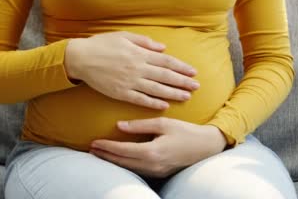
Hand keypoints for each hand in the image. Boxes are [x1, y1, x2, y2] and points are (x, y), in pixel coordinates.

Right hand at [64, 31, 199, 109]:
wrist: (80, 58)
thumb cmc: (101, 44)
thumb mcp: (124, 36)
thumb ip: (144, 42)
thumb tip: (162, 48)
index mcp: (139, 53)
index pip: (166, 61)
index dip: (181, 67)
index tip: (193, 72)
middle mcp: (137, 68)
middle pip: (165, 77)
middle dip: (183, 82)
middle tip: (197, 87)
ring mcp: (129, 82)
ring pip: (156, 90)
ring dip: (173, 94)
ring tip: (186, 97)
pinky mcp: (120, 93)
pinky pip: (140, 100)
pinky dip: (153, 103)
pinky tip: (164, 106)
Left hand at [89, 118, 227, 177]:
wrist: (206, 146)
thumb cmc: (186, 131)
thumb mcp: (163, 123)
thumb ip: (140, 125)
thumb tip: (119, 126)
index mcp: (152, 151)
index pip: (123, 150)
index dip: (107, 146)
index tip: (94, 142)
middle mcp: (153, 165)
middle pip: (122, 162)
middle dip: (105, 155)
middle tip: (91, 149)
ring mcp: (156, 171)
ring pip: (128, 168)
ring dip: (113, 161)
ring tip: (100, 153)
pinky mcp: (160, 173)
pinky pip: (137, 170)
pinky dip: (125, 164)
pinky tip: (118, 158)